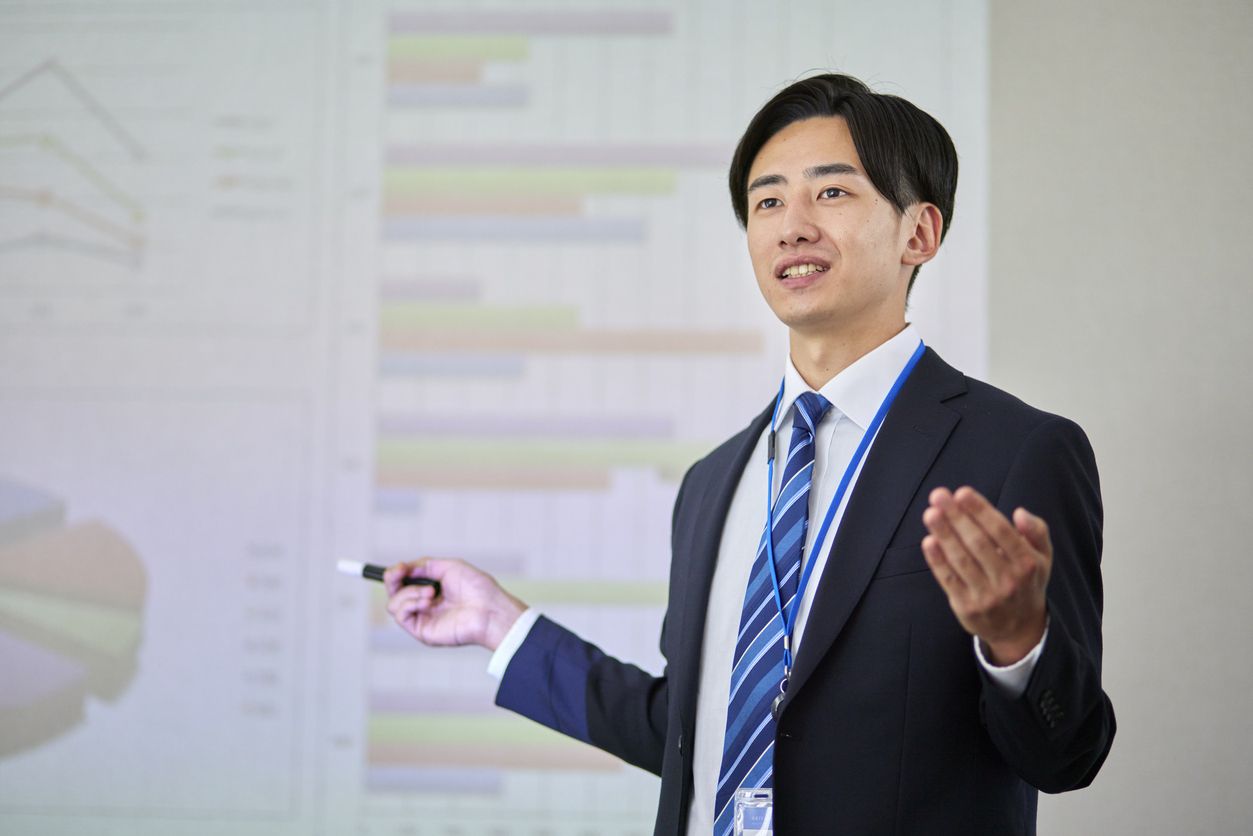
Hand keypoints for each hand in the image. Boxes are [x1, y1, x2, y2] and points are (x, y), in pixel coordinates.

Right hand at [384, 558, 526, 650]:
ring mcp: (423, 618)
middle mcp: (425, 605)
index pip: (403, 582)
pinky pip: (401, 616)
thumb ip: (424, 566)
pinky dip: (409, 604)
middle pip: (393, 593)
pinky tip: (427, 602)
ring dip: (408, 593)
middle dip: (392, 579)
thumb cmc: (477, 588)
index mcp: (431, 589)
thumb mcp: (450, 567)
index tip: (400, 566)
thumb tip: (404, 567)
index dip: (396, 573)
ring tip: (430, 593)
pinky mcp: (422, 632)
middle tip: (400, 572)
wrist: (489, 609)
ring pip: (394, 604)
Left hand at [921, 487, 1050, 664]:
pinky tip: (929, 541)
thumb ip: (1037, 531)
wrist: (1019, 628)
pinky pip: (949, 580)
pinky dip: (938, 561)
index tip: (962, 492)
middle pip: (978, 543)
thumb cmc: (1026, 581)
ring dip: (944, 534)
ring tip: (930, 514)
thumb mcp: (1043, 557)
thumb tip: (1019, 512)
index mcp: (1027, 563)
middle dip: (956, 517)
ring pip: (961, 560)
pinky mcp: (967, 608)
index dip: (980, 510)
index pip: (1001, 531)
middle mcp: (1008, 580)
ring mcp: (987, 596)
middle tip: (938, 496)